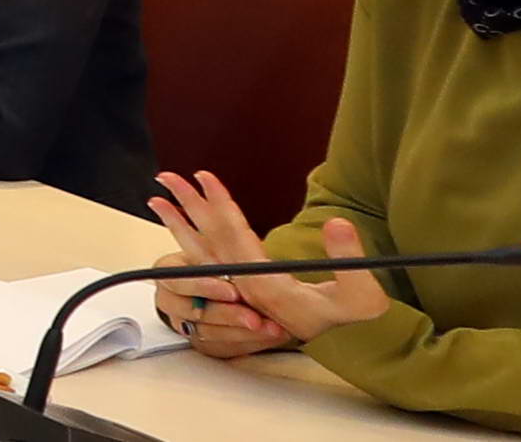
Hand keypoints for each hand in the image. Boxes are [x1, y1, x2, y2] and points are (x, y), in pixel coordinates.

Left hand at [152, 171, 390, 342]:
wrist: (346, 345)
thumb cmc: (354, 319)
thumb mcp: (363, 294)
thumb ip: (350, 259)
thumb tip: (337, 222)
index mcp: (269, 286)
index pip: (236, 239)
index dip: (220, 206)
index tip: (204, 177)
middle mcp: (247, 288)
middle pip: (210, 241)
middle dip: (189, 207)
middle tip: (166, 176)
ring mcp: (243, 289)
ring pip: (204, 253)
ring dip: (180, 224)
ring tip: (157, 198)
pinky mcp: (244, 288)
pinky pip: (211, 260)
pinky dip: (192, 240)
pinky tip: (180, 226)